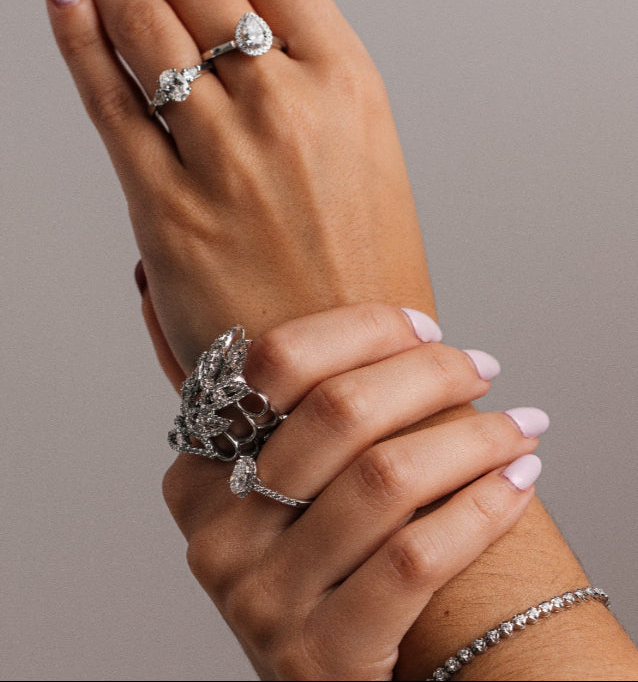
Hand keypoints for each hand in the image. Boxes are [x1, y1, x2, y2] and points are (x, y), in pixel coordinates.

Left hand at [47, 0, 434, 370]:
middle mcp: (287, 107)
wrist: (350, 381)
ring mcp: (223, 156)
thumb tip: (229, 51)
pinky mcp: (166, 209)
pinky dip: (77, 37)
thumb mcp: (368, 166)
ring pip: (147, 25)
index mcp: (350, 89)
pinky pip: (109, 100)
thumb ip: (306, 98)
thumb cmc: (367, 283)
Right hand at [159, 302, 544, 680]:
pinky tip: (518, 482)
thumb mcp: (258, 490)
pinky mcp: (322, 656)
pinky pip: (415, 559)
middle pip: (340, 412)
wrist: (324, 680)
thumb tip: (156, 285)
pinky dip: (480, 509)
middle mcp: (218, 533)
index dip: (364, 329)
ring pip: (386, 479)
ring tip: (521, 423)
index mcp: (198, 474)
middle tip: (481, 368)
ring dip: (474, 438)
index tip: (428, 327)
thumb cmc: (311, 560)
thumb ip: (238, 406)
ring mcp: (263, 599)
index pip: (277, 361)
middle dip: (431, 373)